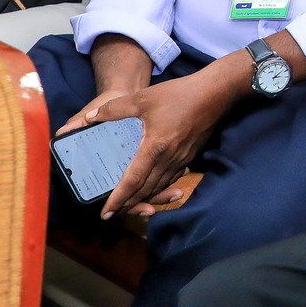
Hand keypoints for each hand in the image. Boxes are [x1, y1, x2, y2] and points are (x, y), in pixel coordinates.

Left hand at [58, 56, 245, 218]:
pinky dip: (159, 187)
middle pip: (146, 190)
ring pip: (159, 186)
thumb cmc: (178, 95)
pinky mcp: (190, 156)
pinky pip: (171, 178)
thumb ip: (114, 108)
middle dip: (128, 204)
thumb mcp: (143, 98)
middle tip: (113, 213)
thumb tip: (90, 117)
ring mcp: (181, 159)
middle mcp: (168, 160)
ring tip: (130, 205)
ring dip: (144, 198)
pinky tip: (154, 186)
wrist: (215, 93)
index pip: (133, 181)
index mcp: (155, 148)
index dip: (118, 199)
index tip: (105, 213)